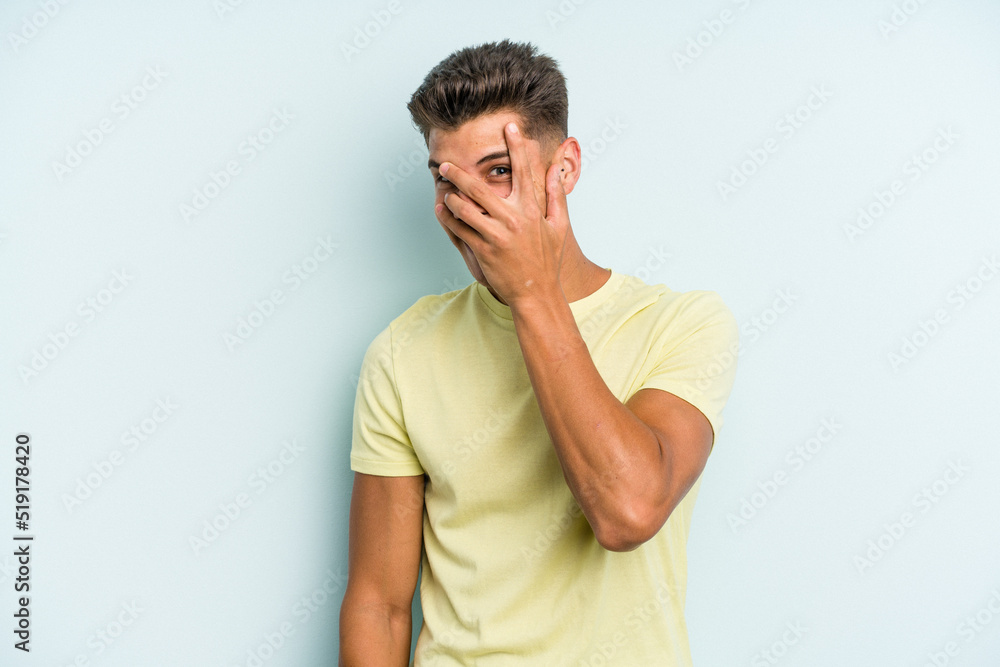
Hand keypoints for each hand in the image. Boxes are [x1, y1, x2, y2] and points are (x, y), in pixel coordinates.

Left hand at [434, 122, 569, 306]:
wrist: (536, 293)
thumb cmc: (548, 260)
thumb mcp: (559, 227)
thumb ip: (556, 196)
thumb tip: (556, 169)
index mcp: (532, 210)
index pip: (524, 170)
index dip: (517, 146)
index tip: (509, 127)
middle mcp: (513, 219)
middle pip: (480, 187)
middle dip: (459, 173)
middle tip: (446, 163)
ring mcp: (496, 235)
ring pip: (465, 208)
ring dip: (450, 196)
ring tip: (443, 188)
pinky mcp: (483, 251)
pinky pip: (460, 230)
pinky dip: (448, 218)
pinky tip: (441, 210)